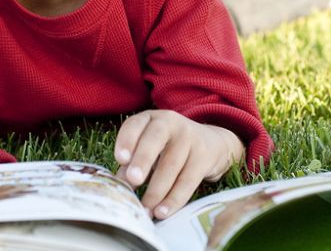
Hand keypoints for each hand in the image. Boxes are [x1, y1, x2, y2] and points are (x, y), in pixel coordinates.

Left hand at [114, 110, 243, 219]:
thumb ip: (132, 163)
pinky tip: (163, 211)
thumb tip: (119, 185)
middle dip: (143, 160)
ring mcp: (189, 138)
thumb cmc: (169, 146)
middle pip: (155, 139)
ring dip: (156, 190)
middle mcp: (170, 123)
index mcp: (150, 119)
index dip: (127, 141)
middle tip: (133, 180)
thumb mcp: (150, 147)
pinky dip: (174, 199)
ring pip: (171, 164)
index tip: (120, 160)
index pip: (135, 124)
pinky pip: (187, 180)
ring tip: (145, 208)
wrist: (211, 142)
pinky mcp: (204, 156)